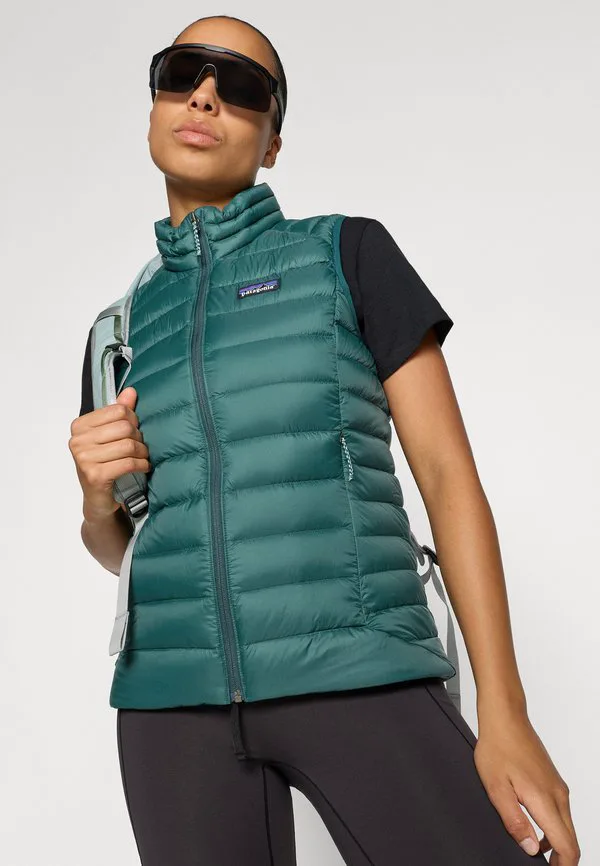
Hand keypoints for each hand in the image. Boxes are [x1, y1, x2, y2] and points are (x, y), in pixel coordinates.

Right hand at [69, 387, 150, 521]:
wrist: (98, 500)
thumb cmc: (105, 465)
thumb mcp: (111, 437)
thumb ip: (119, 412)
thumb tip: (130, 392)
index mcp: (80, 426)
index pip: (118, 410)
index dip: (133, 420)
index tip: (135, 431)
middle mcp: (78, 440)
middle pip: (125, 427)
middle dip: (139, 437)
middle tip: (141, 447)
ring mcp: (84, 458)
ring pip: (128, 445)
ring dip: (142, 453)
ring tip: (143, 458)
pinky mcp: (94, 475)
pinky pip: (127, 463)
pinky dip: (141, 464)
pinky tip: (144, 467)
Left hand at [474, 710, 579, 863]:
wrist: (505, 718)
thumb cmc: (497, 747)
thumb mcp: (496, 788)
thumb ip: (515, 821)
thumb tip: (531, 849)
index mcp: (545, 800)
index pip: (567, 847)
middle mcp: (558, 795)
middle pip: (571, 840)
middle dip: (561, 860)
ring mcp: (558, 787)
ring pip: (566, 826)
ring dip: (556, 844)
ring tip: (534, 852)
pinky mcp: (554, 781)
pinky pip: (560, 812)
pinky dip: (553, 828)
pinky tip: (533, 829)